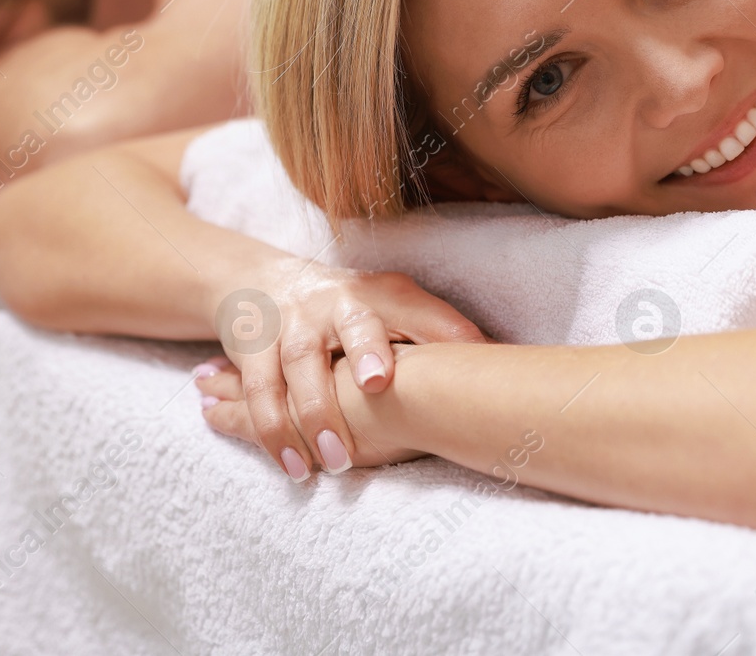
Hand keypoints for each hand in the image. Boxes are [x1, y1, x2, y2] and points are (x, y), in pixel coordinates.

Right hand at [209, 266, 481, 480]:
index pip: (416, 309)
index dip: (436, 327)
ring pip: (300, 365)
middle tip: (379, 386)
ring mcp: (293, 324)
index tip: (461, 352)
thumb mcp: (399, 311)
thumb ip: (443, 333)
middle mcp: (337, 303)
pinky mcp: (254, 347)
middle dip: (365, 351)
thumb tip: (501, 359)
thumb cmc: (355, 312)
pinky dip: (274, 433)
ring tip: (336, 463)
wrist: (268, 286)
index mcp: (382, 295)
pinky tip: (294, 469)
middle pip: (352, 325)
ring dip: (314, 416)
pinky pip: (261, 392)